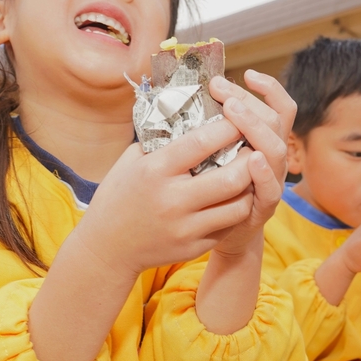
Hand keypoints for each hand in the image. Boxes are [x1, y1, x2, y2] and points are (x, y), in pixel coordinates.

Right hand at [75, 116, 256, 276]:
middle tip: (254, 147)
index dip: (228, 127)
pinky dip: (236, 208)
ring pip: (238, 205)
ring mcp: (185, 227)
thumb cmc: (119, 195)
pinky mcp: (194, 247)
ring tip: (250, 172)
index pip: (202, 142)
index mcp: (155, 170)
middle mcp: (173, 200)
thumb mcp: (131, 160)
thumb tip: (194, 113)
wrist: (107, 247)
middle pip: (231, 177)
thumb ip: (162, 139)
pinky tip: (235, 196)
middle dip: (250, 159)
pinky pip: (229, 225)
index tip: (240, 116)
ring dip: (250, 186)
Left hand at [205, 70, 295, 257]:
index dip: (269, 88)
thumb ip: (206, 129)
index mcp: (261, 141)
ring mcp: (272, 181)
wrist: (210, 235)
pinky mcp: (265, 207)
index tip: (247, 72)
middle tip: (222, 88)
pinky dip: (264, 171)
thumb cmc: (203, 189)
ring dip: (255, 127)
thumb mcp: (206, 154)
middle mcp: (273, 157)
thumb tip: (183, 94)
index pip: (277, 107)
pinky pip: (270, 188)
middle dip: (250, 100)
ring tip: (234, 110)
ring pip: (276, 148)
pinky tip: (252, 157)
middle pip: (275, 120)